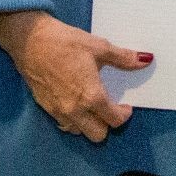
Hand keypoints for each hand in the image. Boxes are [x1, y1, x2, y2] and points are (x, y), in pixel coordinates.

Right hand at [0, 10, 152, 141]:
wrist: (30, 40)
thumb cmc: (65, 42)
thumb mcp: (99, 47)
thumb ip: (123, 58)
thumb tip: (145, 60)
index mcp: (91, 96)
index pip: (113, 120)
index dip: (124, 115)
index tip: (126, 106)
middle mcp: (74, 110)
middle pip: (97, 135)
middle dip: (107, 125)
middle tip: (110, 108)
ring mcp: (57, 111)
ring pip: (79, 131)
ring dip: (89, 124)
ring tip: (93, 105)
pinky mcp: (44, 107)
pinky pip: (63, 124)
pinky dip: (73, 120)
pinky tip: (75, 103)